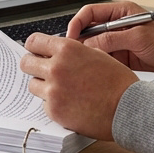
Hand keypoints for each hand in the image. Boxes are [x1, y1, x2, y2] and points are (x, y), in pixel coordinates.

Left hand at [22, 33, 136, 140]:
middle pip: (26, 63)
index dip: (34, 47)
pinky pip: (44, 104)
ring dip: (43, 87)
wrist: (127, 108)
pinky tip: (70, 104)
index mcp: (67, 49)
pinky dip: (54, 104)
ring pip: (32, 85)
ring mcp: (53, 90)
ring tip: (62, 90)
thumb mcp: (97, 54)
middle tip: (43, 72)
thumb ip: (73, 52)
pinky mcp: (54, 110)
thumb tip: (56, 51)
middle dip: (33, 66)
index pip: (33, 41)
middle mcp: (56, 68)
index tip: (35, 52)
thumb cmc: (118, 82)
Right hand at [69, 1, 153, 86]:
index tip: (70, 39)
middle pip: (89, 31)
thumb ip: (112, 39)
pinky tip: (94, 73)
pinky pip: (104, 61)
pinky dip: (98, 66)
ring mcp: (119, 43)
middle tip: (72, 55)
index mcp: (121, 13)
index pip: (90, 13)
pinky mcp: (122, 59)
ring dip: (88, 56)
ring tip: (81, 66)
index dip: (77, 24)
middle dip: (79, 42)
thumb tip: (87, 44)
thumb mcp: (140, 37)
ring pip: (94, 48)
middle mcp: (117, 27)